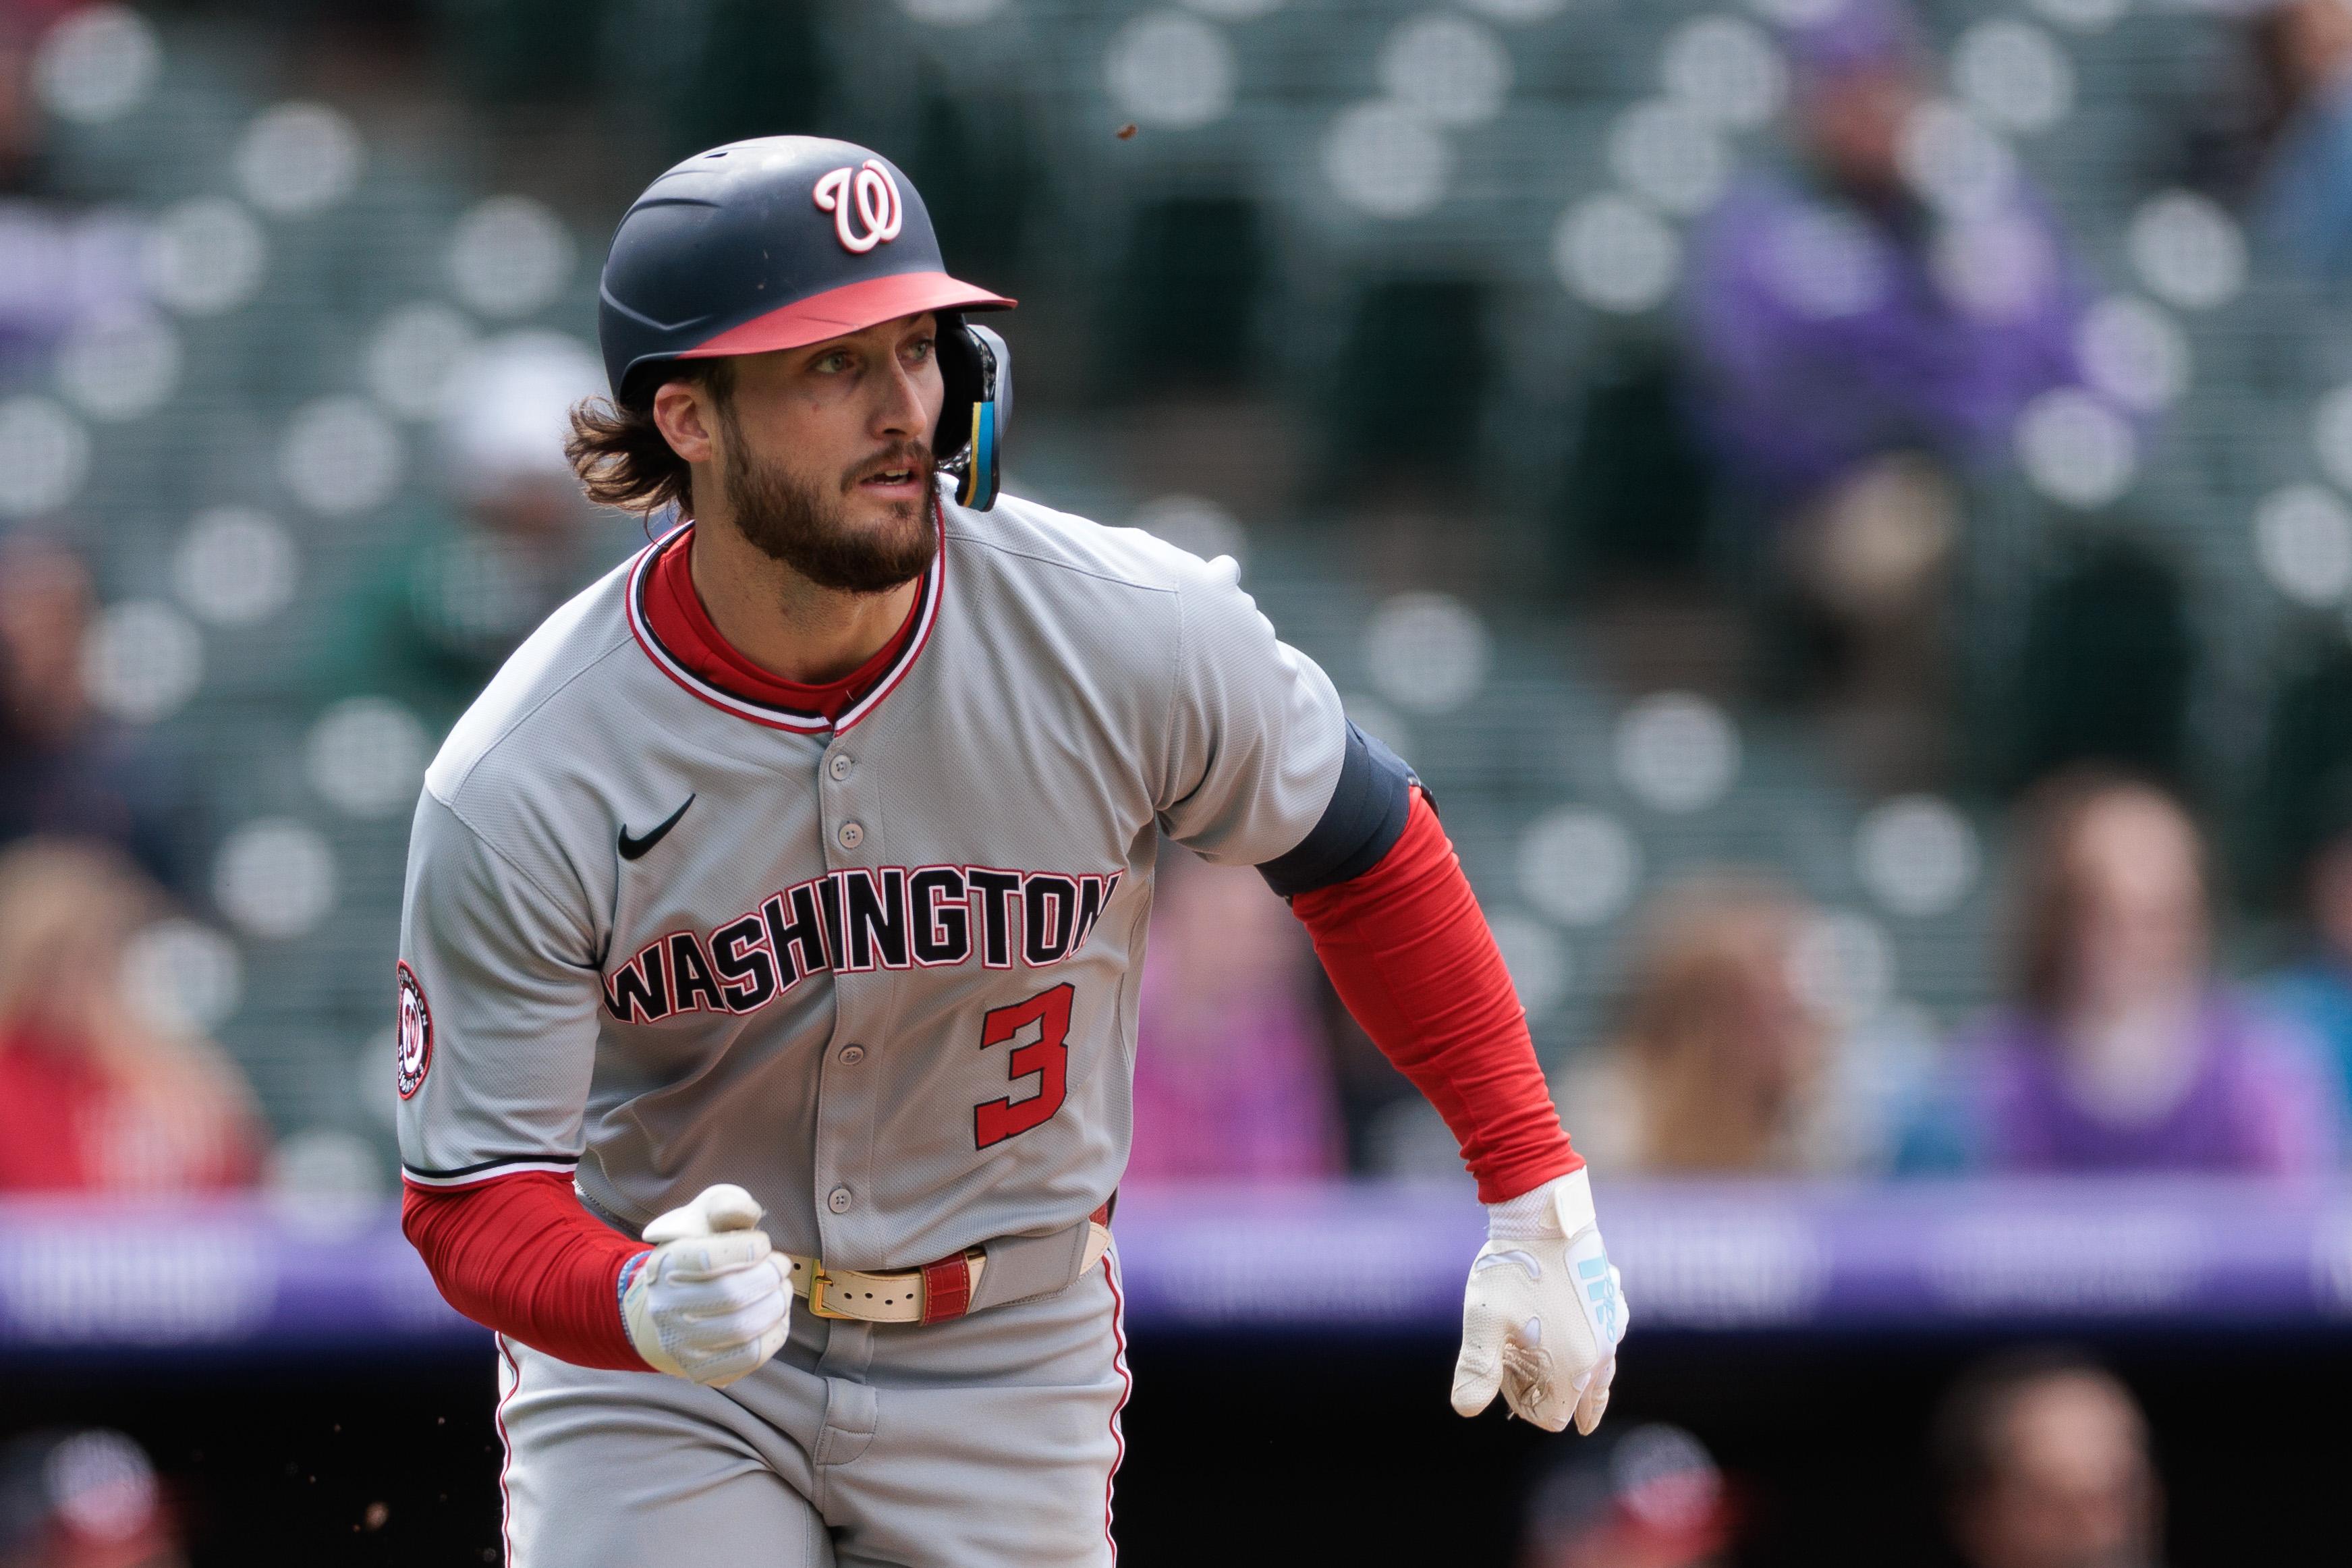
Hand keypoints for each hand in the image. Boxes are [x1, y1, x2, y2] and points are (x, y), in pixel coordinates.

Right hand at [619, 1183, 793, 1387]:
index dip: (748, 1248)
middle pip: (733, 1296)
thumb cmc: (697, 1254)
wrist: (668, 1306)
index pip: (709, 1259)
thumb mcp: (704, 1218)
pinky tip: (773, 1315)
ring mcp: (682, 1345)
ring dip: (777, 1304)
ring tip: (780, 1289)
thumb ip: (727, 1206)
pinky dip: (775, 1331)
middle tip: (780, 1266)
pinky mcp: (702, 1370)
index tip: (761, 1244)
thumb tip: (749, 1213)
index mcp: (666, 1265)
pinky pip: (752, 1356)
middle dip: (770, 1276)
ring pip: (745, 1329)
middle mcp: (666, 1309)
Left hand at [1450, 1168, 1626, 1434]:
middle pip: (1581, 1399)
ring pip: (1602, 1374)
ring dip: (1583, 1382)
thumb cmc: (1513, 1270)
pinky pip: (1609, 1340)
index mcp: (1574, 1366)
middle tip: (1530, 1382)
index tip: (1506, 1378)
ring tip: (1582, 1401)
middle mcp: (1602, 1353)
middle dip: (1555, 1396)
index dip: (1526, 1406)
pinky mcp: (1613, 1301)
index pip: (1553, 1416)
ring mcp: (1612, 1326)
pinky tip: (1583, 1337)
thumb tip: (1464, 1409)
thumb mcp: (1484, 1321)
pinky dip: (1595, 1348)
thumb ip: (1477, 1369)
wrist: (1544, 1217)